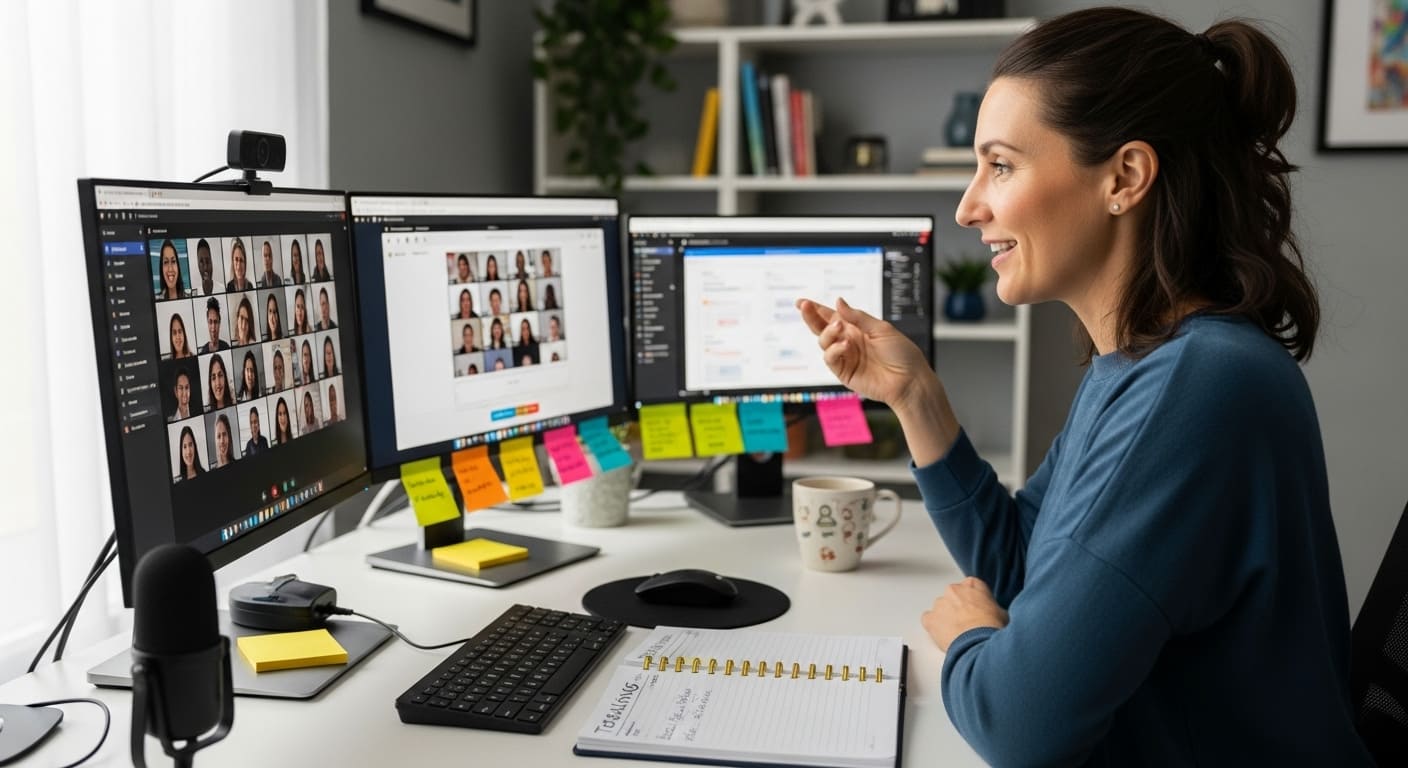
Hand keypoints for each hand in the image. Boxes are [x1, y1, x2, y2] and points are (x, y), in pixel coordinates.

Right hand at [795, 297, 932, 409]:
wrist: (909, 381)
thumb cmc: (901, 354)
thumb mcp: (881, 329)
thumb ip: (857, 317)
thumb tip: (838, 302)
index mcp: (858, 329)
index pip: (833, 316)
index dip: (817, 309)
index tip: (802, 302)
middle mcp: (849, 341)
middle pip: (823, 328)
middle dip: (811, 317)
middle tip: (804, 307)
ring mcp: (845, 357)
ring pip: (824, 342)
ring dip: (828, 332)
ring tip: (838, 328)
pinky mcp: (844, 372)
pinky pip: (830, 359)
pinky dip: (834, 350)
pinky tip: (845, 345)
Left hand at [921, 577, 1008, 652]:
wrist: (978, 643)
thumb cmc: (991, 628)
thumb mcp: (1002, 614)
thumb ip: (993, 608)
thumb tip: (994, 615)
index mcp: (972, 585)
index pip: (971, 586)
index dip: (973, 600)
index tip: (976, 609)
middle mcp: (954, 590)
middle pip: (953, 596)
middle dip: (958, 608)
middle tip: (967, 623)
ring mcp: (940, 603)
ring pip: (940, 608)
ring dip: (946, 617)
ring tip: (957, 633)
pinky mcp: (930, 618)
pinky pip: (928, 620)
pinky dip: (934, 627)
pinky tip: (944, 636)